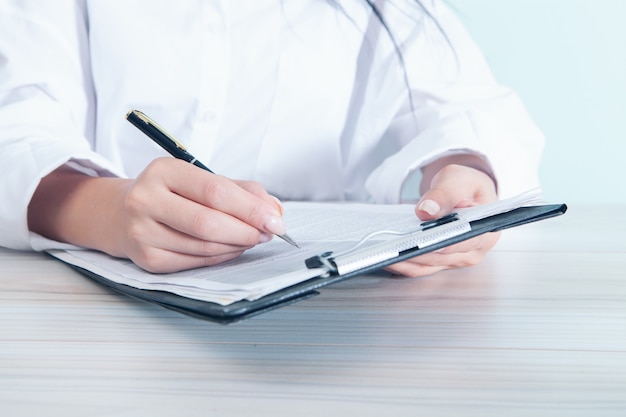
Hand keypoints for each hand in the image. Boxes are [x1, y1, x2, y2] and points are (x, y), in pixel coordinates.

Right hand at [28, 158, 284, 272]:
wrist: (120, 213)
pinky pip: (196, 262)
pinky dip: (221, 256)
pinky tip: (231, 248)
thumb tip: (273, 210)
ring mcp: (142, 232)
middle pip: (209, 222)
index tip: (275, 219)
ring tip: (252, 238)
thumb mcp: (200, 179)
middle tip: (268, 232)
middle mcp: (146, 200)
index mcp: (163, 171)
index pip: (215, 191)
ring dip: (237, 245)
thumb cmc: (170, 194)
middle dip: (247, 230)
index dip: (250, 208)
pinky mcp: (147, 259)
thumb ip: (240, 190)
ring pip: (204, 246)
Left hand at [384, 160, 499, 276]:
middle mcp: (472, 251)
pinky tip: (385, 254)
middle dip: (416, 252)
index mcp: (485, 231)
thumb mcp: (457, 179)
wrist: (462, 192)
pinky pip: (418, 266)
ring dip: (403, 260)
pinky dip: (401, 262)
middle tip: (391, 245)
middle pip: (440, 257)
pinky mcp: (438, 261)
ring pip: (425, 266)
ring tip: (381, 251)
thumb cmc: (465, 185)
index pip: (466, 242)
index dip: (446, 244)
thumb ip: (444, 193)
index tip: (426, 243)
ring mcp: (454, 259)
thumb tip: (427, 210)